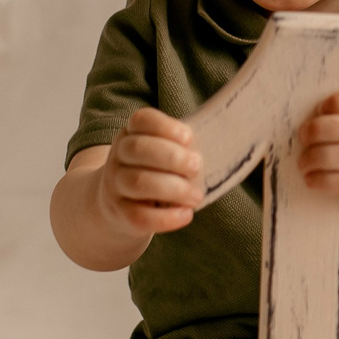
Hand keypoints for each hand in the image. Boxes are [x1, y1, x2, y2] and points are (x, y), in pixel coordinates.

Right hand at [96, 107, 202, 235]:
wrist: (118, 205)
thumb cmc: (154, 171)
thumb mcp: (162, 152)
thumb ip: (183, 147)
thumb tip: (222, 143)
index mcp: (131, 133)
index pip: (142, 120)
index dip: (166, 126)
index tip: (189, 138)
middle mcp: (118, 156)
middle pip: (139, 150)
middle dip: (173, 158)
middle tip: (197, 167)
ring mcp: (116, 185)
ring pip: (139, 182)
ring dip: (174, 189)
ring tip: (196, 196)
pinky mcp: (120, 214)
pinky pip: (140, 216)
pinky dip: (167, 218)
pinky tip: (186, 214)